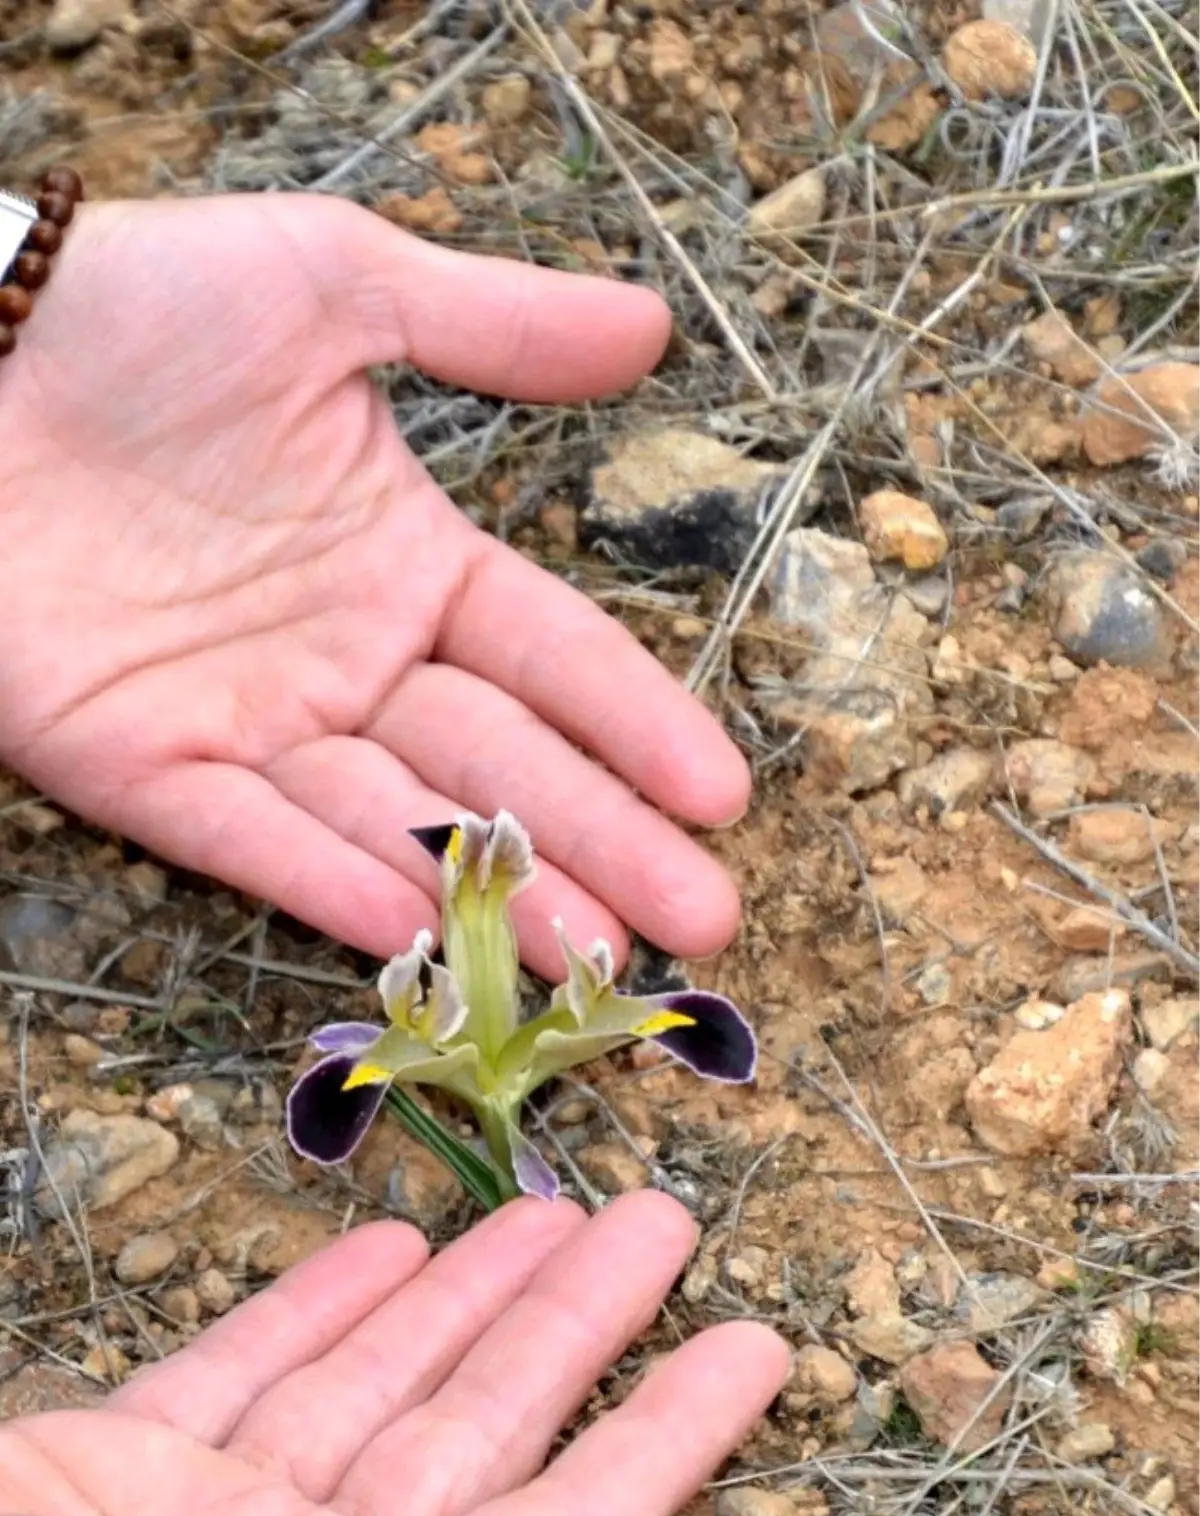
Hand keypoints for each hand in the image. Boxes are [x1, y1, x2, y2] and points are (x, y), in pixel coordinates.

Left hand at [0, 193, 748, 979]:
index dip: (636, 724)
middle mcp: (344, 659)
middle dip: (602, 847)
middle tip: (702, 922)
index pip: (549, 658)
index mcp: (404, 559)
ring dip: (492, 896)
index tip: (721, 793)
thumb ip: (489, 326)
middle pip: (495, 766)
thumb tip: (651, 328)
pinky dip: (328, 883)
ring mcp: (246, 722)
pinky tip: (417, 926)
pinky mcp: (138, 764)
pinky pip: (249, 837)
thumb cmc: (137, 307)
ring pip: (392, 823)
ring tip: (595, 962)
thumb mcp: (333, 283)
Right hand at [0, 1193, 787, 1515]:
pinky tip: (396, 1241)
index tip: (757, 1344)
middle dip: (578, 1320)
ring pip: (387, 1378)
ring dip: (472, 1293)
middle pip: (492, 1422)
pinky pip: (264, 1364)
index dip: (672, 1432)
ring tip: (554, 1208)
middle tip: (664, 1220)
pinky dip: (328, 1303)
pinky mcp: (145, 1462)